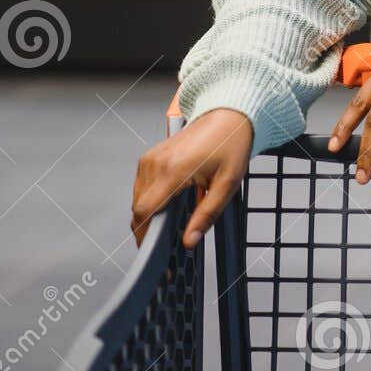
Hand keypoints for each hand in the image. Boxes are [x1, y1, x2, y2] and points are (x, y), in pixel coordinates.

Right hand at [131, 108, 253, 248]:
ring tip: (171, 225)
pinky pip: (142, 187)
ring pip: (138, 199)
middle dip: (149, 230)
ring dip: (150, 215)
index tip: (155, 254)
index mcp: (173, 170)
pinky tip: (170, 205)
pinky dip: (151, 201)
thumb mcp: (228, 184)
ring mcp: (150, 159)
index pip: (145, 211)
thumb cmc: (231, 145)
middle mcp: (155, 163)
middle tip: (167, 245)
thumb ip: (207, 214)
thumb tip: (189, 240)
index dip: (145, 236)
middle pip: (138, 208)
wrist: (228, 116)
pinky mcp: (149, 157)